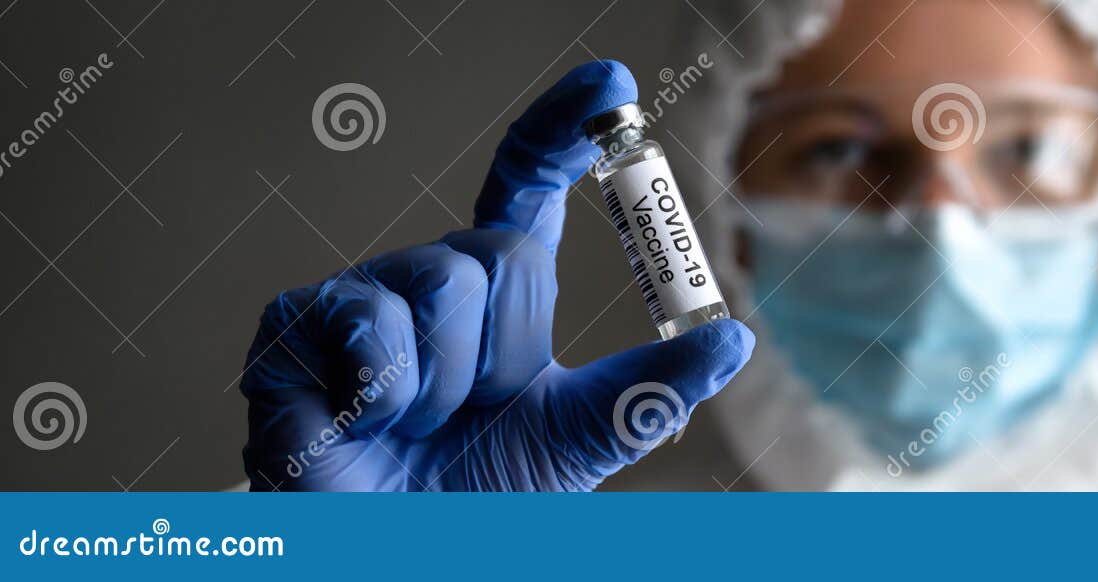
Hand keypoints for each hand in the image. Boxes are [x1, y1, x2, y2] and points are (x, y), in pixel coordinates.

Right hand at [239, 61, 753, 490]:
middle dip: (506, 349)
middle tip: (475, 412)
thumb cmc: (479, 499)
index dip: (562, 130)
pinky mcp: (293, 328)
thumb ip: (651, 389)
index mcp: (492, 294)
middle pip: (501, 250)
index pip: (524, 186)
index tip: (608, 85)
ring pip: (444, 282)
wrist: (396, 556)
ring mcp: (357, 297)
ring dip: (449, 383)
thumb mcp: (581, 438)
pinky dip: (386, 395)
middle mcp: (426, 280)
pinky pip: (372, 325)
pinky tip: (364, 424)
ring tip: (417, 425)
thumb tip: (733, 338)